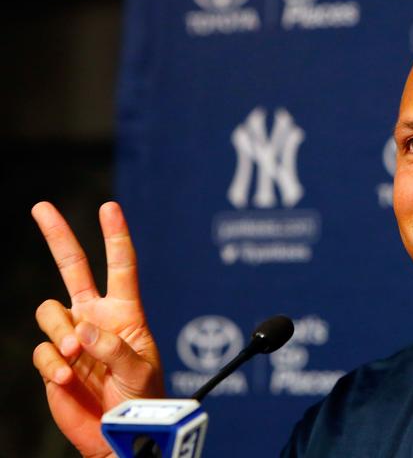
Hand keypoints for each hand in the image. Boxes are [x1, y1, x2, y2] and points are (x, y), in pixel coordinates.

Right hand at [32, 201, 163, 457]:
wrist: (118, 435)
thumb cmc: (142, 399)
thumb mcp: (140, 370)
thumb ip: (114, 348)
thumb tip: (82, 329)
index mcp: (125, 313)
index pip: (121, 267)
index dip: (115, 236)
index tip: (109, 207)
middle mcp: (95, 317)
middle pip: (73, 268)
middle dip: (58, 236)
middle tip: (41, 207)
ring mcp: (72, 338)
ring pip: (49, 312)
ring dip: (57, 331)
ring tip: (73, 355)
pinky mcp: (53, 361)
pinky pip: (42, 351)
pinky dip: (50, 364)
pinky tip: (66, 380)